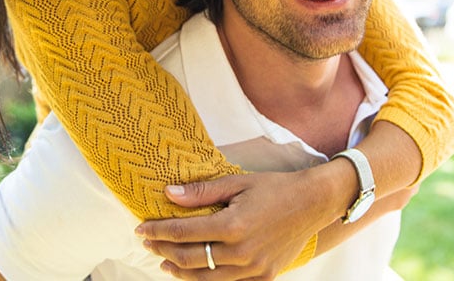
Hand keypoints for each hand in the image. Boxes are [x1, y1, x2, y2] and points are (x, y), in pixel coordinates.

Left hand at [135, 170, 337, 279]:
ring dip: (182, 271)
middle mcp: (242, 251)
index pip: (184, 232)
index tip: (141, 228)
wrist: (312, 203)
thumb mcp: (237, 182)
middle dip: (165, 251)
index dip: (159, 231)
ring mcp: (254, 268)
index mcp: (233, 225)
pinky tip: (197, 272)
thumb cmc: (274, 188)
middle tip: (149, 244)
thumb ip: (202, 192)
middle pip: (191, 259)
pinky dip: (208, 280)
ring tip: (167, 262)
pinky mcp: (265, 276)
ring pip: (206, 278)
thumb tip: (168, 194)